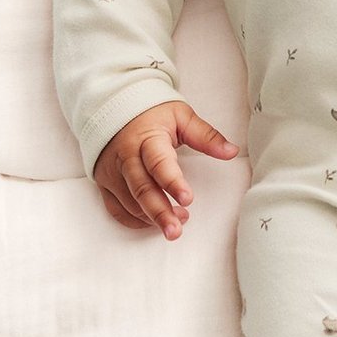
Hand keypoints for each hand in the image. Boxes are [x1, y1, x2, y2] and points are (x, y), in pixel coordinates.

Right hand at [93, 101, 238, 239]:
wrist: (114, 106)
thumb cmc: (151, 113)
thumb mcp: (181, 116)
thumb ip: (206, 136)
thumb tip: (232, 151)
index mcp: (146, 138)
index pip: (159, 163)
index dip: (173, 182)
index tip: (188, 199)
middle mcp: (126, 156)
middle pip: (141, 189)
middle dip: (159, 212)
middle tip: (176, 230)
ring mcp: (113, 171)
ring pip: (129, 202)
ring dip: (152, 217)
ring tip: (177, 224)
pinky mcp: (105, 182)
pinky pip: (116, 208)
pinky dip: (134, 220)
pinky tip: (152, 224)